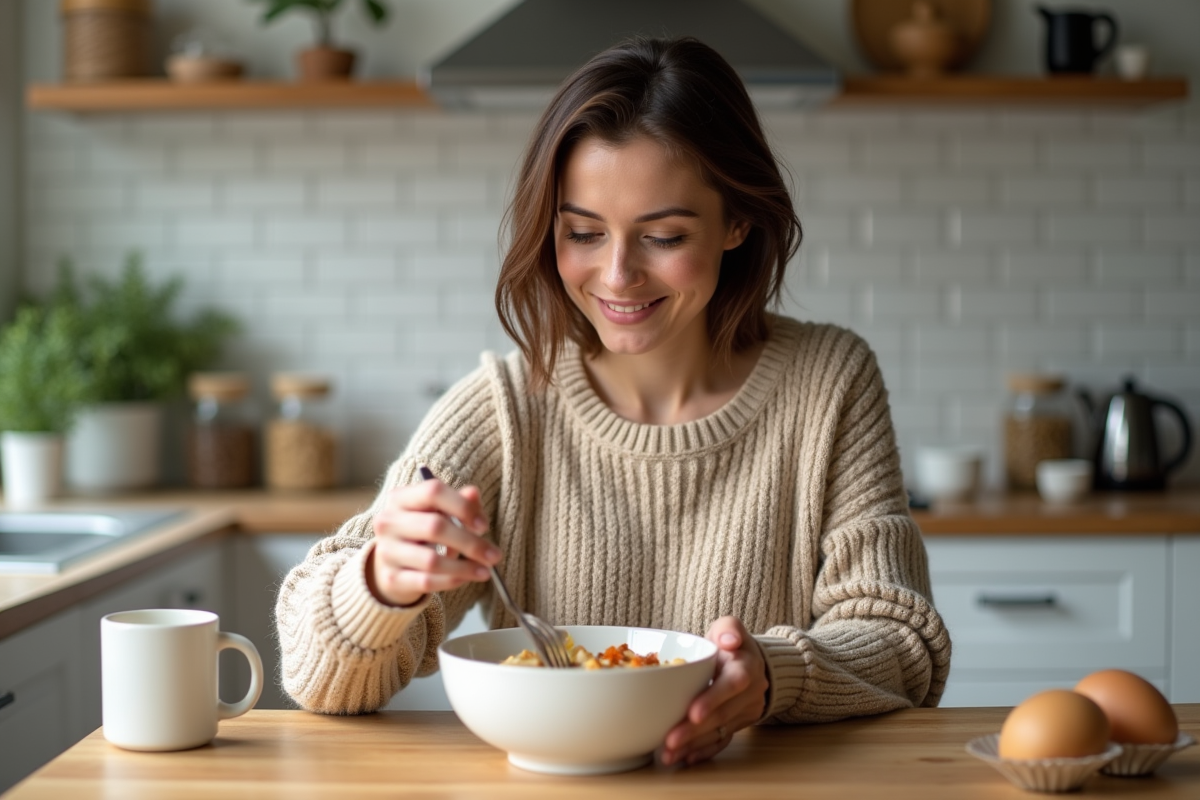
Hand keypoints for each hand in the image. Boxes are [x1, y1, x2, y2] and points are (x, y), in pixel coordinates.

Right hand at [367, 475, 499, 606]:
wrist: (389, 564)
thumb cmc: (420, 533)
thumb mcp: (437, 512)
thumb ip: (458, 502)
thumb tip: (474, 494)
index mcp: (400, 498)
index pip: (433, 492)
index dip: (462, 506)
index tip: (484, 525)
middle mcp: (388, 522)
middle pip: (435, 527)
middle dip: (471, 543)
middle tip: (494, 555)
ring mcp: (387, 551)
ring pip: (432, 560)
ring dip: (465, 567)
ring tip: (485, 571)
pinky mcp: (391, 578)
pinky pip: (426, 582)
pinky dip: (451, 581)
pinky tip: (465, 579)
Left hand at [660, 616, 767, 766]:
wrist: (748, 661)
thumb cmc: (729, 642)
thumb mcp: (729, 626)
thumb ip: (729, 629)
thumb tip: (729, 641)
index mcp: (747, 666)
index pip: (733, 683)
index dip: (714, 699)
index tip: (693, 713)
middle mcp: (751, 692)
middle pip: (723, 714)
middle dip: (696, 730)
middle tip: (670, 741)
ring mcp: (746, 711)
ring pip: (720, 731)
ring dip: (694, 745)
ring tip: (668, 754)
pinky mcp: (739, 724)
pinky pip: (722, 741)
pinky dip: (704, 751)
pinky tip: (685, 758)